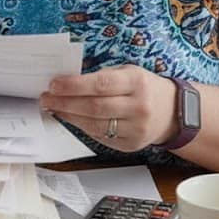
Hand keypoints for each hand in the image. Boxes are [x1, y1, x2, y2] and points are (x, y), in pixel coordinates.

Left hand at [40, 65, 177, 150]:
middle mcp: (138, 107)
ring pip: (95, 125)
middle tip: (47, 98)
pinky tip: (71, 119)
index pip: (101, 84)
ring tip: (54, 108)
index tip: (54, 85)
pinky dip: (82, 127)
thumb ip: (102, 77)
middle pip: (94, 107)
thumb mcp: (129, 72)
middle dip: (65, 102)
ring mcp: (136, 129)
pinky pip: (100, 137)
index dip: (74, 85)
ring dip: (69, 116)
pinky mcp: (131, 145)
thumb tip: (67, 83)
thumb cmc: (144, 88)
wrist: (172, 112)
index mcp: (137, 82)